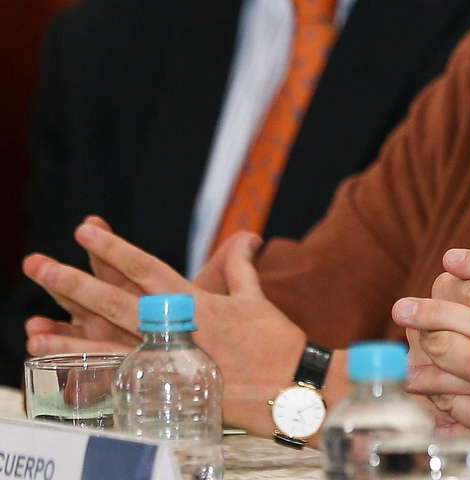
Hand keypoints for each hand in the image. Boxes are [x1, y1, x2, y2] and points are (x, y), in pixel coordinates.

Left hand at [23, 219, 306, 435]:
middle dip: (75, 284)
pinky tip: (64, 370)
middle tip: (40, 266)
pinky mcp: (168, 387)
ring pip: (109, 343)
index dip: (115, 249)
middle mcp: (177, 326)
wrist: (291, 385)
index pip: (147, 268)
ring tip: (31, 328)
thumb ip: (241, 268)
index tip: (85, 230)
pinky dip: (89, 375)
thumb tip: (245, 240)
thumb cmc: (278, 342)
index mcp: (198, 301)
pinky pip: (120, 381)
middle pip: (117, 301)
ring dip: (69, 334)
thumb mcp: (258, 300)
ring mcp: (169, 358)